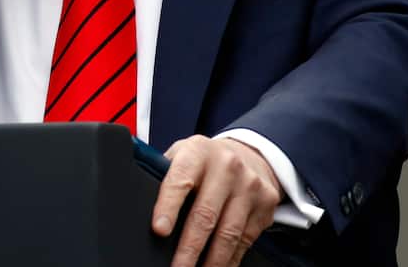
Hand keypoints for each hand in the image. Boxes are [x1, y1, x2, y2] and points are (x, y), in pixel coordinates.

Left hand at [152, 135, 281, 266]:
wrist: (249, 154)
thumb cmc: (205, 160)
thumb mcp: (183, 154)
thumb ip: (166, 174)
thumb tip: (142, 200)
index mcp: (198, 152)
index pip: (180, 180)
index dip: (168, 207)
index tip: (159, 229)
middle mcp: (226, 167)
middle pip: (205, 214)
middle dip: (189, 247)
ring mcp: (249, 186)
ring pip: (228, 233)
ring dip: (211, 261)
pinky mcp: (265, 205)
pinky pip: (245, 240)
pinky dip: (230, 259)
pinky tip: (218, 266)